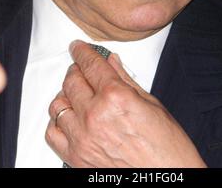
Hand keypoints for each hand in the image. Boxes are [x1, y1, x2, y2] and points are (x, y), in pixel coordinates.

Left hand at [46, 40, 205, 167]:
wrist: (168, 178)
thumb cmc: (167, 147)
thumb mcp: (150, 103)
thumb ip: (125, 79)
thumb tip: (112, 62)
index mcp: (115, 97)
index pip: (90, 64)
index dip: (82, 51)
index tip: (78, 47)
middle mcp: (95, 116)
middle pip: (71, 81)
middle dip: (76, 70)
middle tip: (82, 69)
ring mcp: (82, 138)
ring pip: (58, 104)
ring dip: (66, 94)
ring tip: (78, 93)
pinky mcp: (76, 157)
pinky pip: (52, 132)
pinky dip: (57, 121)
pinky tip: (70, 116)